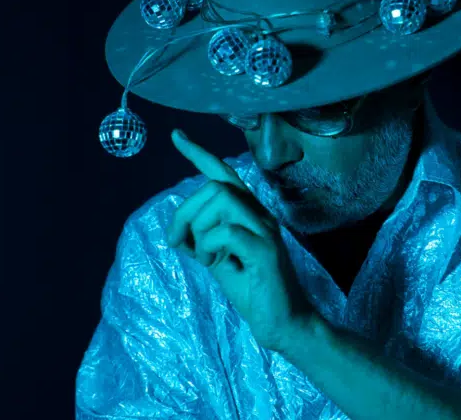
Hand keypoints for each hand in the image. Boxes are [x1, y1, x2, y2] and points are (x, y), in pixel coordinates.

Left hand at [166, 129, 316, 353]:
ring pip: (221, 200)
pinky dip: (210, 246)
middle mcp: (260, 214)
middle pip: (214, 186)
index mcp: (249, 213)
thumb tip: (179, 229)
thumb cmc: (253, 290)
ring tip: (204, 256)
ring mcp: (265, 230)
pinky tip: (215, 265)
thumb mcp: (219, 260)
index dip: (199, 154)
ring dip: (200, 228)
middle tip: (179, 243)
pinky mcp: (265, 250)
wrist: (283, 323)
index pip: (223, 174)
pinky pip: (227, 231)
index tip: (177, 136)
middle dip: (185, 212)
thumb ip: (203, 239)